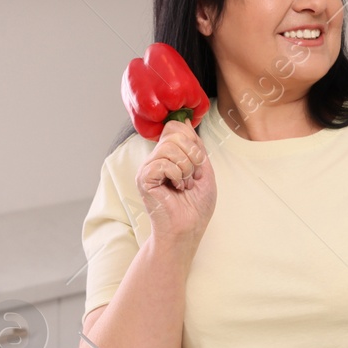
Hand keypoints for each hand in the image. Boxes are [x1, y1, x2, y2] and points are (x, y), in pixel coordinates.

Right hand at [136, 119, 215, 245]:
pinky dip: (177, 175)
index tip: (199, 161)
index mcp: (169, 156)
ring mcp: (148, 168)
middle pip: (174, 135)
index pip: (175, 128)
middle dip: (193, 155)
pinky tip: (176, 188)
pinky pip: (162, 163)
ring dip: (186, 168)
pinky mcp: (143, 179)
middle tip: (193, 176)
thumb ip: (196, 145)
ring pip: (169, 148)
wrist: (189, 228)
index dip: (191, 140)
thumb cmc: (196, 204)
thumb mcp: (204, 169)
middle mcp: (156, 159)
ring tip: (185, 184)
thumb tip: (185, 120)